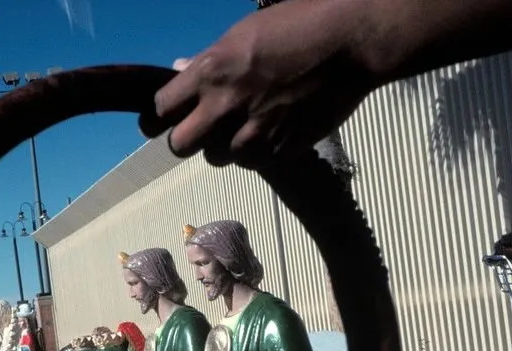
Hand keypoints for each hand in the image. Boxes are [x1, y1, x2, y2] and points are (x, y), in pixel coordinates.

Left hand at [141, 0, 373, 167]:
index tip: (165, 119)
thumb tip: (180, 70)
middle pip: (179, 146)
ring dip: (224, 146)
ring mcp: (252, 131)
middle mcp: (224, 106)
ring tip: (245, 124)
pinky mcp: (278, 149)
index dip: (159, 117)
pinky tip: (269, 130)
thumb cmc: (298, 26)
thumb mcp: (243, 33)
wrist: (351, 42)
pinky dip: (255, 153)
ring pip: (216, 158)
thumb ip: (208, 61)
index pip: (160, 110)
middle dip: (186, 138)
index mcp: (210, 71)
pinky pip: (251, 163)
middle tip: (201, 128)